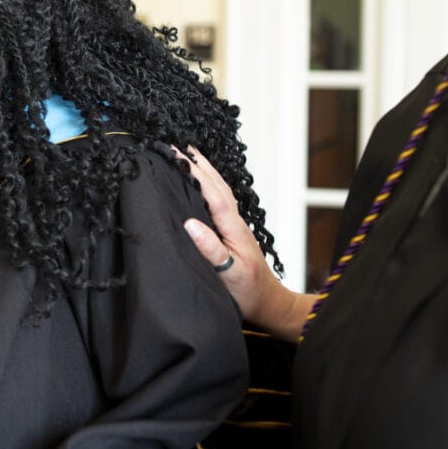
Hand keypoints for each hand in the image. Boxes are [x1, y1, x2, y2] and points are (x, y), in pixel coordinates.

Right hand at [175, 146, 313, 342]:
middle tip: (179, 144)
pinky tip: (201, 185)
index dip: (195, 172)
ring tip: (189, 155)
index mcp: (233, 229)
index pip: (213, 193)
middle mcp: (235, 223)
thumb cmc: (250, 293)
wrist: (270, 304)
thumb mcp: (229, 275)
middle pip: (218, 185)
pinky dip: (208, 186)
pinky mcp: (232, 232)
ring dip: (205, 171)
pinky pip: (218, 201)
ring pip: (220, 190)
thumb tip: (190, 223)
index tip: (177, 154)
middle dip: (199, 163)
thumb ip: (211, 249)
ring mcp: (235, 226)